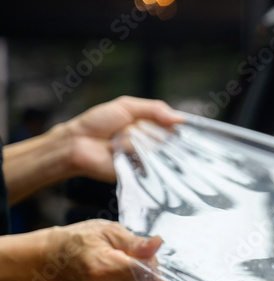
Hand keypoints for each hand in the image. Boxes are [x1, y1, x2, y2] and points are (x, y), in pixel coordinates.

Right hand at [49, 220, 162, 280]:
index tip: (142, 249)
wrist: (55, 261)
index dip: (150, 258)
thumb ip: (135, 242)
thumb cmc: (79, 242)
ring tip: (123, 265)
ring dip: (143, 278)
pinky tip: (122, 276)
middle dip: (148, 267)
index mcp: (101, 268)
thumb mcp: (108, 231)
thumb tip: (157, 244)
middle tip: (131, 255)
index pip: (144, 270)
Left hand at [61, 96, 182, 182]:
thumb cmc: (99, 122)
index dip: (183, 128)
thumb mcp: (127, 106)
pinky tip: (125, 152)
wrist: (77, 142)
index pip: (177, 129)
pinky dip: (138, 156)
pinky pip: (148, 164)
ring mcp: (147, 160)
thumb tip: (180, 119)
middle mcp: (153, 145)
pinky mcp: (140, 174)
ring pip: (159, 151)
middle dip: (160, 134)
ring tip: (123, 139)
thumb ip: (154, 109)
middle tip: (144, 130)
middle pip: (172, 142)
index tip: (188, 128)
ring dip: (141, 142)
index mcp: (153, 128)